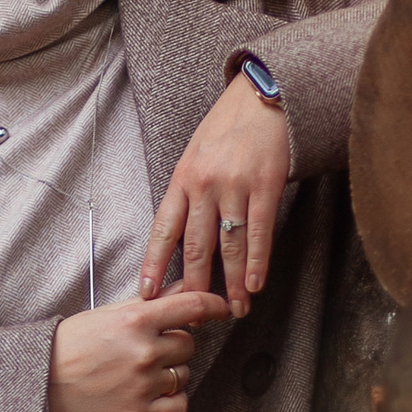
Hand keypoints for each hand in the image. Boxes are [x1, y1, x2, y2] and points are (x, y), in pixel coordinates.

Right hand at [48, 290, 231, 411]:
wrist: (41, 385)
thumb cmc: (71, 345)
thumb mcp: (109, 314)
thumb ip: (150, 303)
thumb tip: (184, 289)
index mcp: (136, 321)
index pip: (192, 306)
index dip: (214, 305)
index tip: (222, 309)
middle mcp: (145, 351)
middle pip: (187, 343)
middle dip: (172, 345)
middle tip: (143, 350)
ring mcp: (144, 384)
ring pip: (184, 373)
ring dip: (169, 372)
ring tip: (136, 373)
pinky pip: (179, 404)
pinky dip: (169, 399)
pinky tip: (147, 393)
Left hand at [138, 72, 289, 317]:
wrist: (261, 96)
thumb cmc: (228, 127)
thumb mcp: (196, 154)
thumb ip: (188, 191)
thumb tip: (181, 232)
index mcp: (182, 178)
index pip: (163, 229)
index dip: (154, 264)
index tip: (147, 293)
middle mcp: (203, 185)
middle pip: (195, 247)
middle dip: (193, 286)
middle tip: (194, 315)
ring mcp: (234, 186)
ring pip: (229, 246)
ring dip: (232, 283)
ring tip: (234, 309)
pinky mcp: (265, 185)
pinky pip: (258, 232)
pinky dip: (257, 262)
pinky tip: (255, 284)